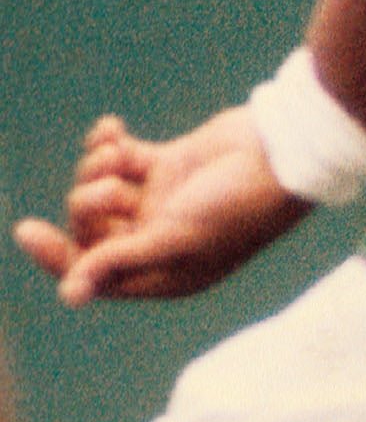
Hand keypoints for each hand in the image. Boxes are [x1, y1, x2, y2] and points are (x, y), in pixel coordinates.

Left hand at [14, 110, 310, 302]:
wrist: (282, 151)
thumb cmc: (237, 204)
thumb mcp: (175, 238)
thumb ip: (119, 261)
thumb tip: (70, 294)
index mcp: (166, 273)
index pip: (96, 273)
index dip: (58, 256)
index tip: (28, 230)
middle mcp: (161, 242)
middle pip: (92, 230)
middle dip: (89, 203)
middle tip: (111, 188)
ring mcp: (163, 203)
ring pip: (100, 190)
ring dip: (96, 170)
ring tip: (116, 154)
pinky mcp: (167, 166)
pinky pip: (118, 158)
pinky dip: (107, 143)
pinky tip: (112, 127)